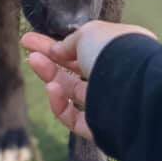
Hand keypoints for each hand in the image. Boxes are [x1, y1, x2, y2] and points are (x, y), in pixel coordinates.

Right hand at [21, 21, 155, 140]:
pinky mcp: (102, 127)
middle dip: (51, 60)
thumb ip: (71, 42)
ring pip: (73, 92)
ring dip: (51, 77)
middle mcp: (119, 76)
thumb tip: (57, 50)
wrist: (132, 84)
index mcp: (123, 51)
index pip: (87, 49)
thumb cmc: (115, 51)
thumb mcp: (90, 33)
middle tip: (29, 52)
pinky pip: (75, 119)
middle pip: (77, 70)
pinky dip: (60, 104)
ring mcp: (111, 102)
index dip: (60, 45)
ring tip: (35, 62)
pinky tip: (51, 88)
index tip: (31, 39)